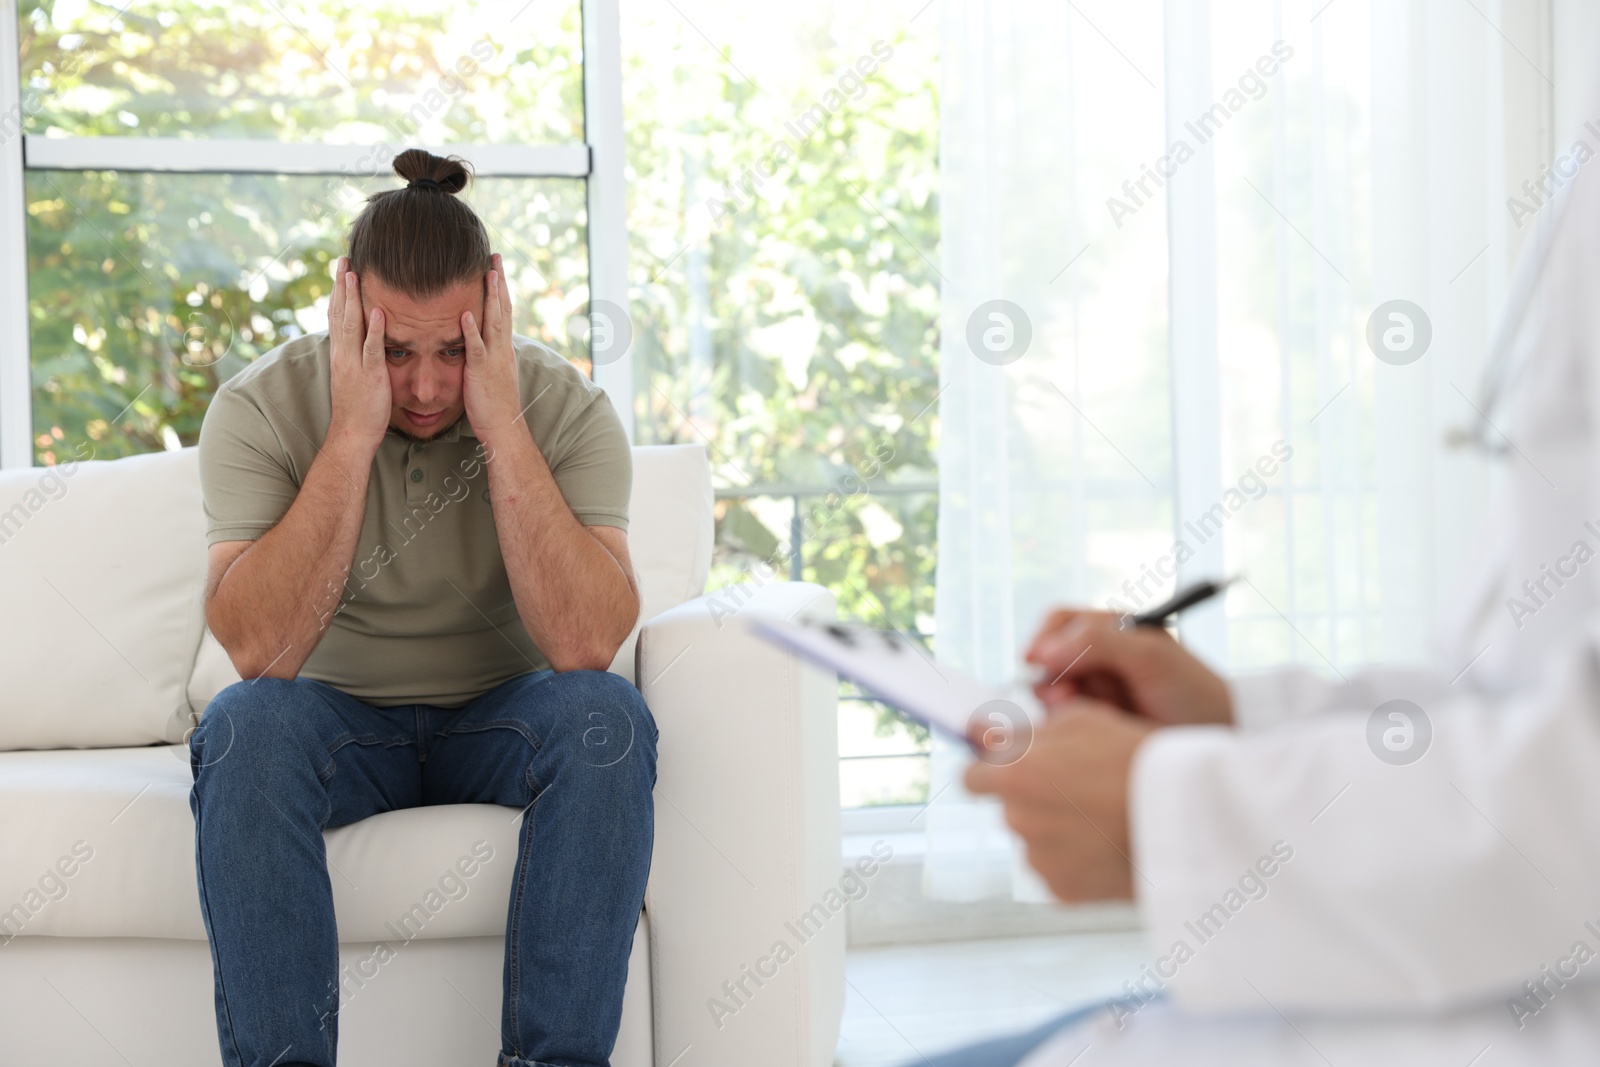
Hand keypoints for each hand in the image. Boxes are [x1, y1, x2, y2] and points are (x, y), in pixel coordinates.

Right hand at [326, 257, 390, 449]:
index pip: (336, 315)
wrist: (352, 434)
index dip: (338, 291)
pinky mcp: (370, 376)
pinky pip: (372, 349)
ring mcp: (354, 364)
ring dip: (353, 298)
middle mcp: (343, 354)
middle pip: (339, 312)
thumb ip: (357, 355)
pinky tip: (379, 311)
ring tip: (354, 274)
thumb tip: (363, 339)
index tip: (341, 269)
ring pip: (351, 325)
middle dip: (341, 285)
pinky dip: (375, 329)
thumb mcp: (355, 374)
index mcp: (340, 353)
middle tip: (343, 259)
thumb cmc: (359, 407)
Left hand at [462, 252, 521, 442]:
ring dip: (491, 296)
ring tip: (487, 273)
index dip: (500, 288)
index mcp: (503, 348)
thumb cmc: (494, 404)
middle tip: (495, 256)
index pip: (504, 311)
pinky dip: (471, 330)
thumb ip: (486, 353)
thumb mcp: (491, 372)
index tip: (496, 267)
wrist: (503, 427)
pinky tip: (464, 313)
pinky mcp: (481, 371)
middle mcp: (502, 348)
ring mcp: (493, 358)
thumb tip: (479, 340)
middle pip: (503, 308)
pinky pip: (476, 347)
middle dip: (499, 282)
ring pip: (494, 321)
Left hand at [965, 699, 1154, 900]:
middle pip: (1009, 807)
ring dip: (1057, 829)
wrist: (1191, 818)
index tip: (1008, 770)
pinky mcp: (1064, 893)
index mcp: (1016, 774)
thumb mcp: (1086, 719)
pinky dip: (1077, 861)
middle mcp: (1019, 819)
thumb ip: (1034, 731)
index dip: (991, 771)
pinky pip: (1059, 870)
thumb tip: (1005, 738)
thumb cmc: (1141, 762)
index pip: (972, 777)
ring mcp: (1040, 860)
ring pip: (1035, 840)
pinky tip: (1109, 844)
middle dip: (1034, 798)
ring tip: (1104, 817)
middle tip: (1080, 789)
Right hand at [1027, 609, 1232, 725]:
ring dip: (1064, 703)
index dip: (1042, 639)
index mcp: (1111, 628)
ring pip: (1052, 691)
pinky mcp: (1094, 720)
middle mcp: (1098, 655)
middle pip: (1048, 658)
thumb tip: (1041, 653)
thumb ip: (1097, 642)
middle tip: (1069, 697)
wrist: (1217, 739)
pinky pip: (1064, 719)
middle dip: (1053, 678)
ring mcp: (1095, 689)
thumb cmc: (1192, 690)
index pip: (1059, 621)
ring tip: (1094, 713)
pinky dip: (1073, 722)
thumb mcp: (1149, 655)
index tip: (1034, 662)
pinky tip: (1098, 725)